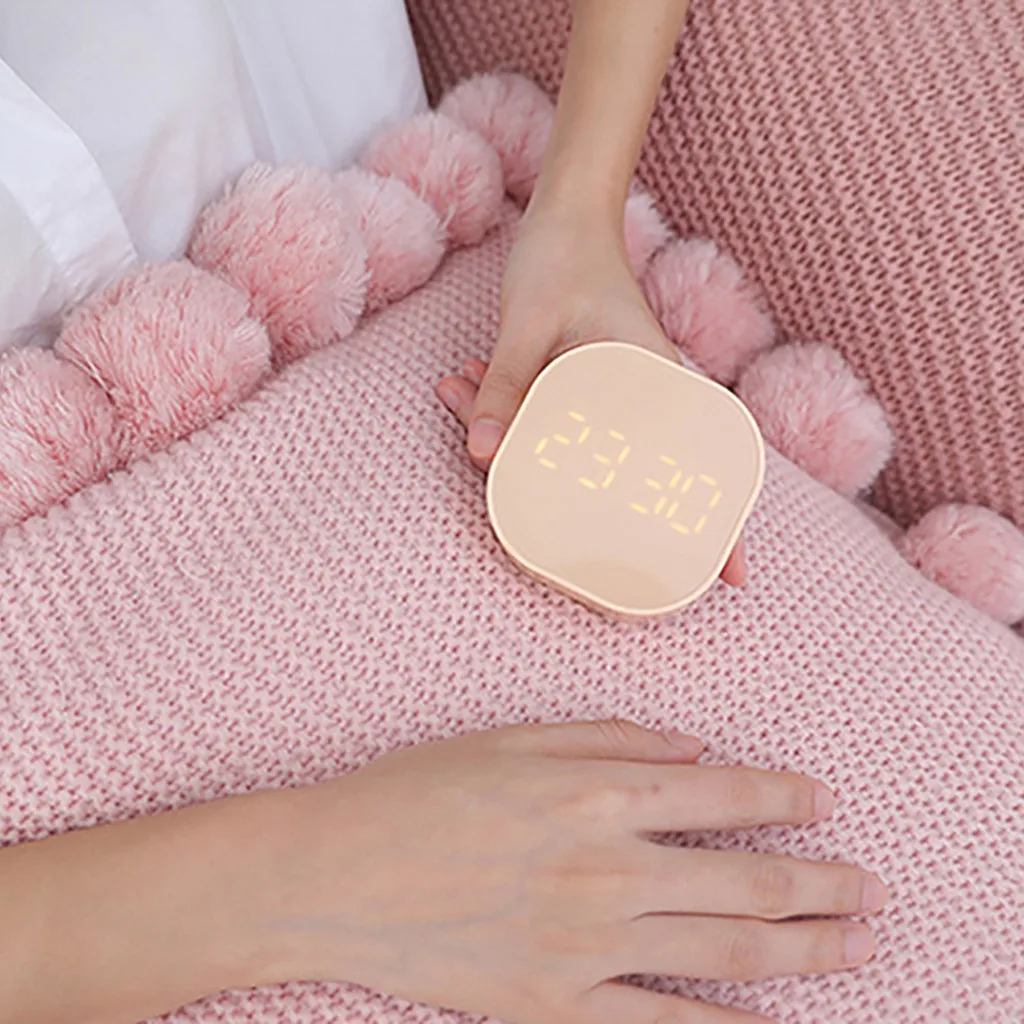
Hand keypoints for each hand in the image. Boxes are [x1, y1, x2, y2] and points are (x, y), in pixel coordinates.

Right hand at [273, 721, 885, 1023]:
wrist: (333, 876)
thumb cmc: (417, 791)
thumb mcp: (512, 737)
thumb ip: (610, 736)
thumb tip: (691, 749)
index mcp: (598, 793)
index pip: (726, 797)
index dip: (787, 799)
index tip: (823, 802)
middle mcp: (609, 870)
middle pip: (747, 884)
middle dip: (823, 886)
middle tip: (871, 890)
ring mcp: (587, 947)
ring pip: (726, 956)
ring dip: (804, 952)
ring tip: (857, 947)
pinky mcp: (556, 1005)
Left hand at [436, 196, 745, 583]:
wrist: (564, 215)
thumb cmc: (564, 258)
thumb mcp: (530, 323)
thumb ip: (506, 385)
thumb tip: (482, 456)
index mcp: (656, 383)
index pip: (698, 465)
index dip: (721, 524)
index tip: (732, 577)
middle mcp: (643, 399)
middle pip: (628, 475)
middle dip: (577, 502)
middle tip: (535, 524)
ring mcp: (612, 398)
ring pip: (572, 449)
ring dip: (512, 440)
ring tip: (455, 392)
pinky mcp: (581, 390)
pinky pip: (546, 420)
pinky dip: (503, 412)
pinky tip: (458, 384)